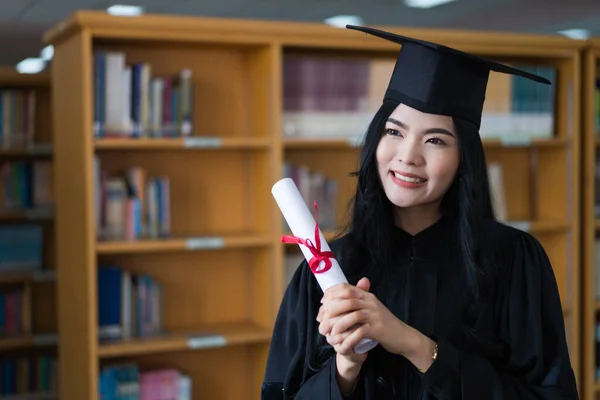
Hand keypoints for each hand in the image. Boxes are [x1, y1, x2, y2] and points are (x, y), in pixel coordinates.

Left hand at [318, 277, 436, 371]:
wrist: (403, 336)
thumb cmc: (383, 323)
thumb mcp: (371, 308)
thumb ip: (357, 302)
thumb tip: (337, 299)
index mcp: (366, 296)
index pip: (345, 288)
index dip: (331, 294)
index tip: (322, 303)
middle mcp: (370, 302)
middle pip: (345, 300)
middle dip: (330, 311)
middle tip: (321, 321)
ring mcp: (375, 315)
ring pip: (351, 315)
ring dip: (336, 325)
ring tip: (328, 334)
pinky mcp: (378, 329)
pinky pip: (359, 332)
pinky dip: (348, 338)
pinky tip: (341, 344)